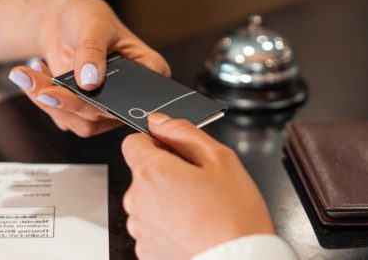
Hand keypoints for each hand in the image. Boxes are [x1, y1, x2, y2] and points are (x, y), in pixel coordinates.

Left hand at [0, 0, 169, 136]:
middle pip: (105, 113)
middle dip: (69, 102)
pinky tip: (34, 75)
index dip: (112, 101)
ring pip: (81, 122)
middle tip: (43, 90)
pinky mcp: (83, 110)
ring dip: (51, 103)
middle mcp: (131, 94)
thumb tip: (90, 82)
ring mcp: (106, 105)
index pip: (139, 96)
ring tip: (30, 75)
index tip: (82, 91)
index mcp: (149, 69)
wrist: (61, 20)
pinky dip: (43, 99)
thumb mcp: (93, 25)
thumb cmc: (87, 16)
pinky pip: (64, 117)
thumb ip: (92, 52)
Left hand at [122, 113, 274, 259]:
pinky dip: (168, 225)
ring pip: (148, 200)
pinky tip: (193, 229)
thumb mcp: (219, 159)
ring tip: (199, 211)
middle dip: (166, 173)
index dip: (156, 142)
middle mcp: (137, 199)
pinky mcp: (146, 250)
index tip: (176, 152)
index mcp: (150, 171)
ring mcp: (140, 227)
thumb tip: (159, 121)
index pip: (133, 142)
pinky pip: (152, 226)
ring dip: (166, 200)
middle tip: (199, 185)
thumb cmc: (234, 218)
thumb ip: (184, 132)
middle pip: (142, 173)